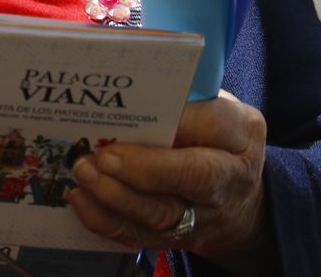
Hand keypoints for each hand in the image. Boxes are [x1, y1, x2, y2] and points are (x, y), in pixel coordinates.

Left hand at [67, 93, 271, 270]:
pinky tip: (79, 197)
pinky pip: (137, 236)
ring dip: (115, 195)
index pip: (214, 125)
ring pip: (160, 214)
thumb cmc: (219, 139)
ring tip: (83, 170)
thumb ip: (191, 96)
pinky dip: (105, 219)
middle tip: (105, 154)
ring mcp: (203, 217)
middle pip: (192, 178)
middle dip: (145, 168)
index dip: (178, 122)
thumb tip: (137, 81)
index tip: (140, 111)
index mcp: (241, 134)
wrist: (240, 201)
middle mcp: (228, 181)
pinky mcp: (175, 240)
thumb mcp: (220, 107)